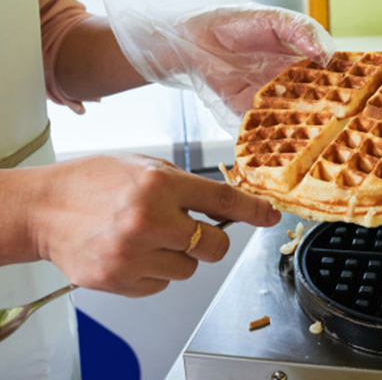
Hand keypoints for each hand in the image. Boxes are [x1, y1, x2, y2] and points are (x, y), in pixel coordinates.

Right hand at [28, 153, 279, 296]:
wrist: (43, 209)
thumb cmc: (93, 182)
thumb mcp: (145, 166)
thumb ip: (185, 186)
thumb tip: (226, 206)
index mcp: (158, 185)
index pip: (222, 201)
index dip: (253, 210)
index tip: (270, 217)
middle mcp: (148, 220)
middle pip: (214, 246)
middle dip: (211, 240)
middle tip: (191, 229)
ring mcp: (132, 255)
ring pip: (189, 269)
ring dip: (179, 256)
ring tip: (148, 237)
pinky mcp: (119, 281)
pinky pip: (161, 285)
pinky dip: (155, 272)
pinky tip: (132, 252)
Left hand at [105, 0, 335, 132]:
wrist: (191, 36)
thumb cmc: (234, 22)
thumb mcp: (276, 19)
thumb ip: (303, 31)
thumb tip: (327, 54)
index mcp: (302, 63)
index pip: (333, 80)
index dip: (351, 90)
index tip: (368, 100)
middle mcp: (289, 87)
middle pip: (317, 108)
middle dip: (332, 121)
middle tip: (350, 132)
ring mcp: (270, 103)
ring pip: (294, 124)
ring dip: (307, 137)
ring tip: (324, 148)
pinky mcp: (245, 116)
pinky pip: (263, 134)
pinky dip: (273, 145)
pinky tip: (287, 153)